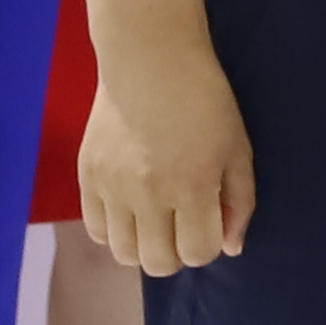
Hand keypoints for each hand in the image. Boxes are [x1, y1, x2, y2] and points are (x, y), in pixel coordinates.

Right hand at [78, 44, 257, 273]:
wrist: (150, 60)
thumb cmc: (205, 101)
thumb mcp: (238, 148)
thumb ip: (240, 202)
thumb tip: (231, 248)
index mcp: (192, 185)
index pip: (197, 253)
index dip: (207, 246)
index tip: (209, 223)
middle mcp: (148, 193)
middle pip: (158, 264)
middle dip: (176, 253)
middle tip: (183, 225)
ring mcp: (112, 187)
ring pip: (123, 254)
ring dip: (144, 246)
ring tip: (156, 220)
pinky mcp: (86, 176)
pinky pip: (94, 230)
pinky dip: (114, 230)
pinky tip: (130, 210)